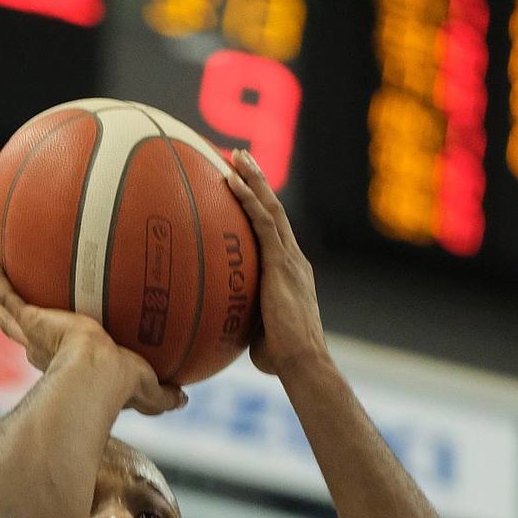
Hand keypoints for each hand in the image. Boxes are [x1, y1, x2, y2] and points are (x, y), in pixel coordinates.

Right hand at [0, 256, 186, 415]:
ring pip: (5, 313)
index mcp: (64, 366)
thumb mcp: (149, 389)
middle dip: (15, 317)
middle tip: (13, 301)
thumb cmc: (121, 386)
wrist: (98, 375)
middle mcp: (41, 351)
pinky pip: (7, 295)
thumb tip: (183, 398)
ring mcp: (32, 335)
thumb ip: (163, 394)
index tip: (52, 334)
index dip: (48, 345)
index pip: (52, 354)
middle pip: (21, 332)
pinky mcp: (30, 320)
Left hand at [225, 150, 327, 378]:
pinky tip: (230, 181)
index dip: (261, 206)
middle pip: (274, 210)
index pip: (275, 232)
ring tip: (236, 156)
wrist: (302, 361)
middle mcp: (294, 259)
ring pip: (271, 208)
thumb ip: (242, 318)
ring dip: (253, 179)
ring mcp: (290, 258)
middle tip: (240, 157)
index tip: (246, 187)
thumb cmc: (280, 358)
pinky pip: (262, 223)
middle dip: (258, 181)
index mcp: (291, 272)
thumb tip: (216, 323)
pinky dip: (247, 199)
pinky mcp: (282, 262)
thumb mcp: (257, 330)